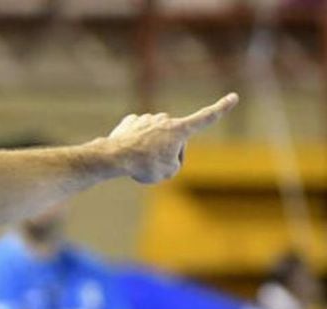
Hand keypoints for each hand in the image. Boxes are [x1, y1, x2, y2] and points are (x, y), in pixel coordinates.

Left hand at [107, 92, 238, 183]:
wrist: (115, 157)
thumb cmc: (145, 165)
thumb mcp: (169, 172)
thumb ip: (174, 162)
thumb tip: (163, 152)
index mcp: (180, 129)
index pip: (206, 118)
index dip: (221, 109)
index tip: (233, 97)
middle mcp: (165, 119)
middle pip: (174, 140)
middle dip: (167, 153)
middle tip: (153, 165)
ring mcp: (147, 118)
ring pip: (154, 138)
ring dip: (149, 149)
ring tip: (138, 160)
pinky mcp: (131, 122)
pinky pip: (138, 135)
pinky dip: (134, 144)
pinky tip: (127, 151)